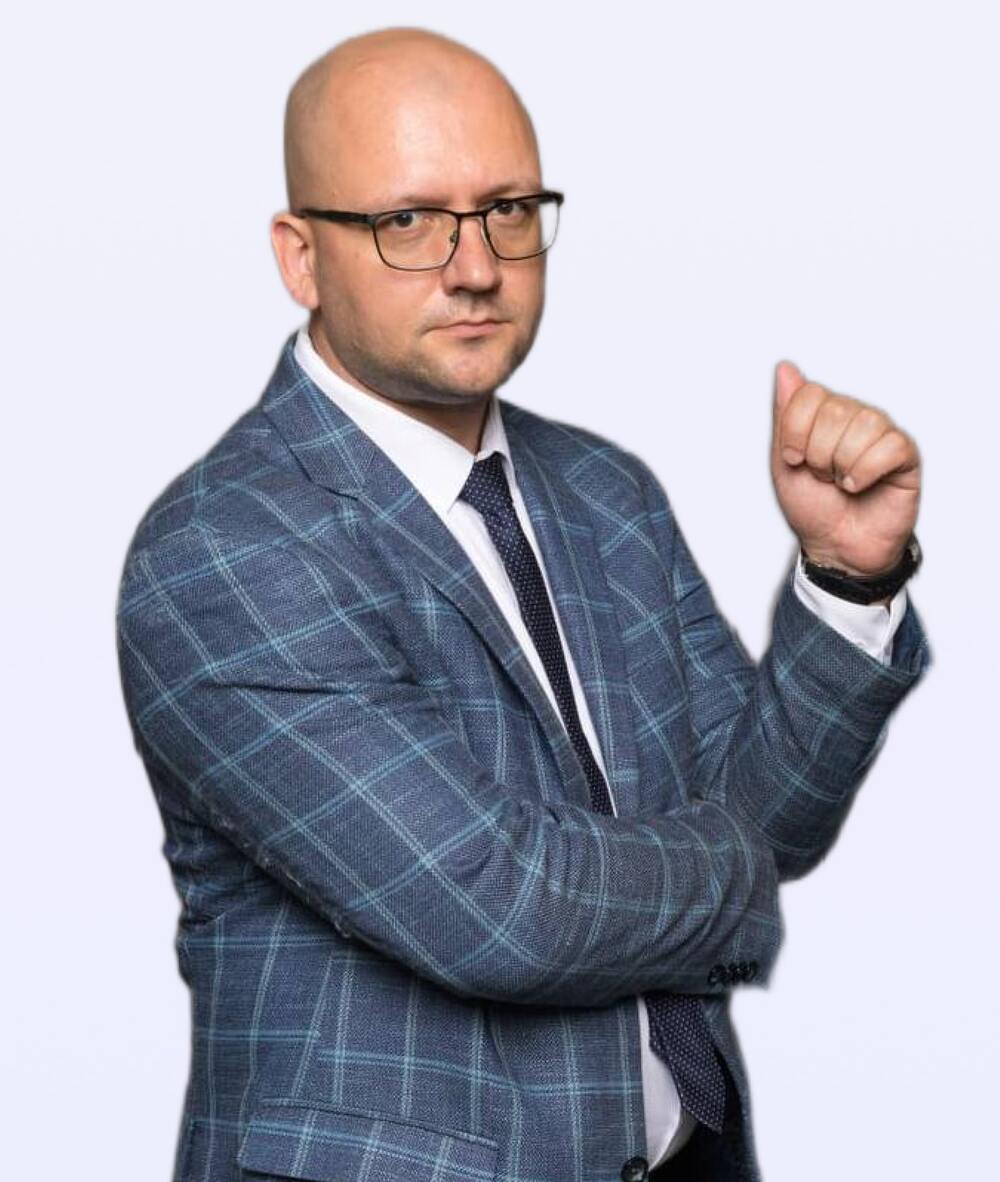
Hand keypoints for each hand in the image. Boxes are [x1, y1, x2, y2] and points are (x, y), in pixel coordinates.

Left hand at [771, 361, 920, 575]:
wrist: (835, 547)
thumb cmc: (812, 506)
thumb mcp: (784, 462)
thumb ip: (785, 416)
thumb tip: (785, 370)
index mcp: (824, 414)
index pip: (809, 394)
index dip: (795, 431)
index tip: (793, 459)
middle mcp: (855, 417)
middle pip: (835, 411)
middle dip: (818, 454)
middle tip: (822, 476)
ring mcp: (881, 434)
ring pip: (865, 425)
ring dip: (843, 464)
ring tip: (841, 482)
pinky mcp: (905, 456)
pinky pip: (889, 447)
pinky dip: (866, 472)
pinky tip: (860, 486)